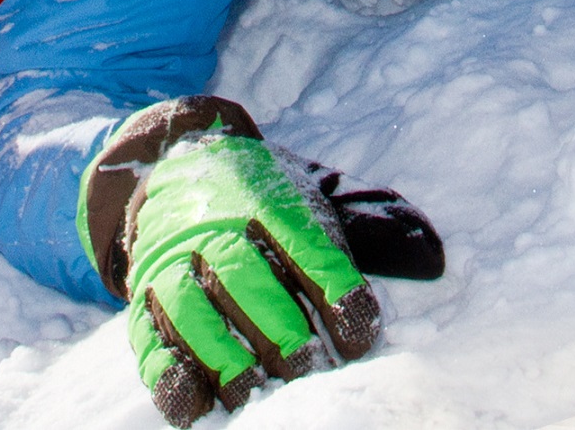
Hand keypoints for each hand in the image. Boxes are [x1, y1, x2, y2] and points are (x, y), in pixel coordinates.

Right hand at [83, 97, 387, 424]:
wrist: (176, 168)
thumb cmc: (266, 202)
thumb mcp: (319, 198)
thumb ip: (376, 227)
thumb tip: (432, 259)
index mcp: (264, 196)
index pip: (303, 242)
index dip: (334, 291)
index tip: (358, 337)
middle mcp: (211, 225)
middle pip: (242, 276)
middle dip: (276, 328)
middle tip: (308, 370)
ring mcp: (169, 260)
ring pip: (188, 308)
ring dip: (219, 354)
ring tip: (253, 392)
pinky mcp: (142, 295)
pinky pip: (146, 336)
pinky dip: (166, 373)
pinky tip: (194, 405)